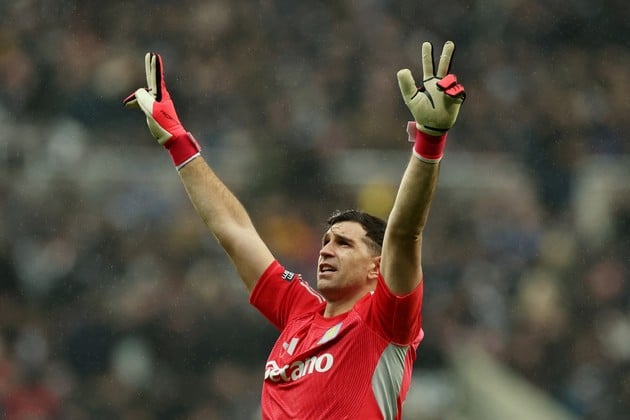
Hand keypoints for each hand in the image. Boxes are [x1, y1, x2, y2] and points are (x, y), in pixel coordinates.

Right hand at [123, 53, 200, 169]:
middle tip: (150, 55)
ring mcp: (158, 103)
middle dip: (150, 68)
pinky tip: (130, 106)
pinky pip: (144, 101)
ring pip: (145, 93)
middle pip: (153, 79)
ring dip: (136, 96)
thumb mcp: (152, 110)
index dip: (154, 66)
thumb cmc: (163, 124)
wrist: (172, 138)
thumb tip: (139, 91)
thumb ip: (144, 98)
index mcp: (160, 95)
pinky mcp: (156, 110)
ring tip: (127, 104)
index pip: (156, 77)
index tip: (154, 55)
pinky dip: (137, 102)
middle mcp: (160, 96)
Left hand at [397, 41, 465, 135]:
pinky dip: (452, 92)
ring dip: (446, 83)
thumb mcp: (411, 98)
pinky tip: (449, 97)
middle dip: (446, 54)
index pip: (428, 66)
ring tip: (442, 90)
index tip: (426, 44)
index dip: (427, 55)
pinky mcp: (457, 96)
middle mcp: (439, 83)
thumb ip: (406, 84)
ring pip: (451, 78)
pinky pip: (457, 89)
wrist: (433, 126)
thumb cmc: (421, 112)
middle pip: (444, 65)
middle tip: (449, 43)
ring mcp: (449, 89)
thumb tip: (403, 69)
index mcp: (429, 82)